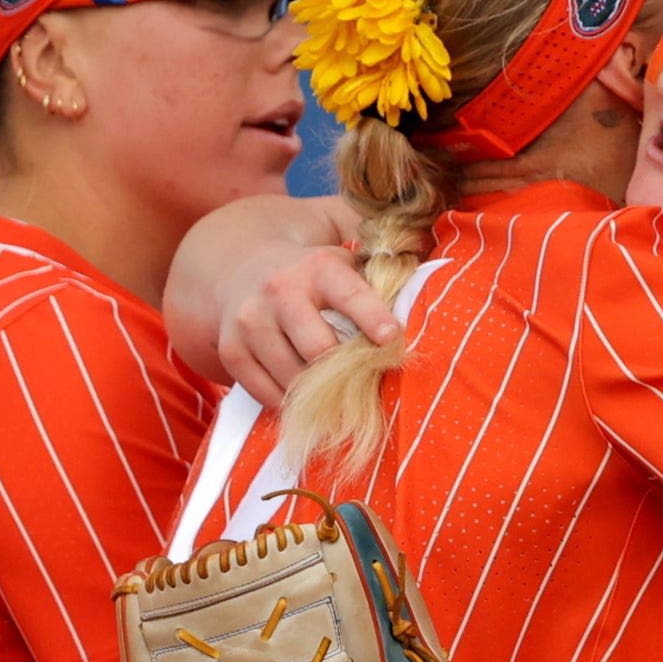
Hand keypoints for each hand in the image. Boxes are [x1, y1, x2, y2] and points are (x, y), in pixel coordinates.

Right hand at [216, 241, 398, 406]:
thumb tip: (430, 288)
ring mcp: (251, 321)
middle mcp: (280, 290)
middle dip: (345, 373)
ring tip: (338, 399)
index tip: (392, 338)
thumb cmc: (313, 274)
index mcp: (319, 267)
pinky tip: (304, 397)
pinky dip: (289, 403)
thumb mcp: (346, 258)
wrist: (241, 269)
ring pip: (293, 377)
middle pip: (319, 349)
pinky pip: (267, 394)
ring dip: (319, 395)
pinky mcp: (232, 349)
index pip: (350, 294)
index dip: (372, 317)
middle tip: (365, 388)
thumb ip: (383, 270)